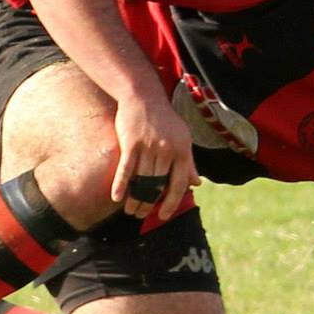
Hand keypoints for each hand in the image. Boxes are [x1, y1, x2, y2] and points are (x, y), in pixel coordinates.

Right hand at [109, 91, 200, 219]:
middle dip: (149, 204)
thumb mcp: (183, 138)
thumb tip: (196, 183)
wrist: (144, 97)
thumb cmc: (166, 120)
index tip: (164, 215)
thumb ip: (189, 162)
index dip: (172, 202)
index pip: (179, 184)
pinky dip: (121, 185)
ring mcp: (149, 147)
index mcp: (183, 151)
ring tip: (130, 211)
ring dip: (135, 199)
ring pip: (142, 181)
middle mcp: (167, 151)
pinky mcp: (131, 143)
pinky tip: (117, 198)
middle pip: (157, 185)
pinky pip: (126, 169)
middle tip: (141, 216)